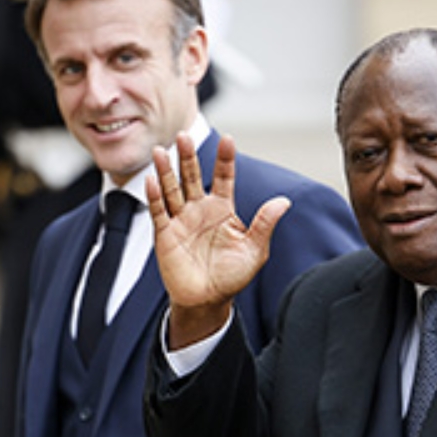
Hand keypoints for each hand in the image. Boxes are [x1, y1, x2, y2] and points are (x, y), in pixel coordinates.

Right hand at [147, 133, 290, 347]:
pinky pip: (159, 211)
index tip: (228, 140)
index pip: (225, 177)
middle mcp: (200, 209)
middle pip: (192, 176)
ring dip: (167, 171)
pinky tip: (153, 180)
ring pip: (172, 189)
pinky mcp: (166, 234)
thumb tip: (284, 201)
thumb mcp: (254, 250)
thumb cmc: (233, 276)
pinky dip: (155, 196)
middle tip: (183, 135)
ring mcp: (181, 220)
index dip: (225, 159)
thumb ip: (264, 224)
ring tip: (161, 151)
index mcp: (223, 209)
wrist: (208, 300)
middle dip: (188, 156)